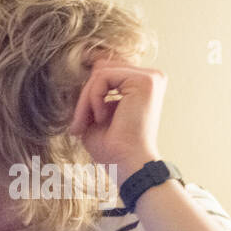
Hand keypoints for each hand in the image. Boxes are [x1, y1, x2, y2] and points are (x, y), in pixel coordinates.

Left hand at [68, 59, 164, 180]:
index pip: (105, 73)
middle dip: (85, 97)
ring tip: (87, 124)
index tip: (80, 122)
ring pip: (100, 72)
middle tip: (79, 124)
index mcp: (142, 85)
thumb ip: (94, 91)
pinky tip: (101, 118)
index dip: (88, 94)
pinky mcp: (145, 81)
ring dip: (86, 100)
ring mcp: (151, 77)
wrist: (126, 163)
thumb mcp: (96, 113)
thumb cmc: (112, 146)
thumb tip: (85, 66)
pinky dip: (93, 99)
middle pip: (102, 69)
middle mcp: (151, 77)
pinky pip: (102, 77)